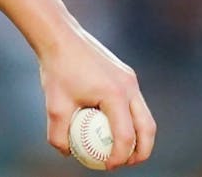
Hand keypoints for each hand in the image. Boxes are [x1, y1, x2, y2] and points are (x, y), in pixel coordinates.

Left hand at [39, 26, 155, 168]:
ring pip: (144, 116)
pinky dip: (130, 118)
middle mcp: (129, 87)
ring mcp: (130, 79)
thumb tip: (67, 153)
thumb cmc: (56, 70)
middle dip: (141, 151)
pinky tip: (112, 125)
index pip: (125, 136)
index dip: (119, 156)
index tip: (108, 167)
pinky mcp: (126, 74)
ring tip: (123, 150)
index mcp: (115, 95)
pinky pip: (134, 102)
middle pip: (147, 128)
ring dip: (139, 136)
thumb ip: (59, 134)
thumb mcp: (54, 105)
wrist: (59, 37)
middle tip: (127, 164)